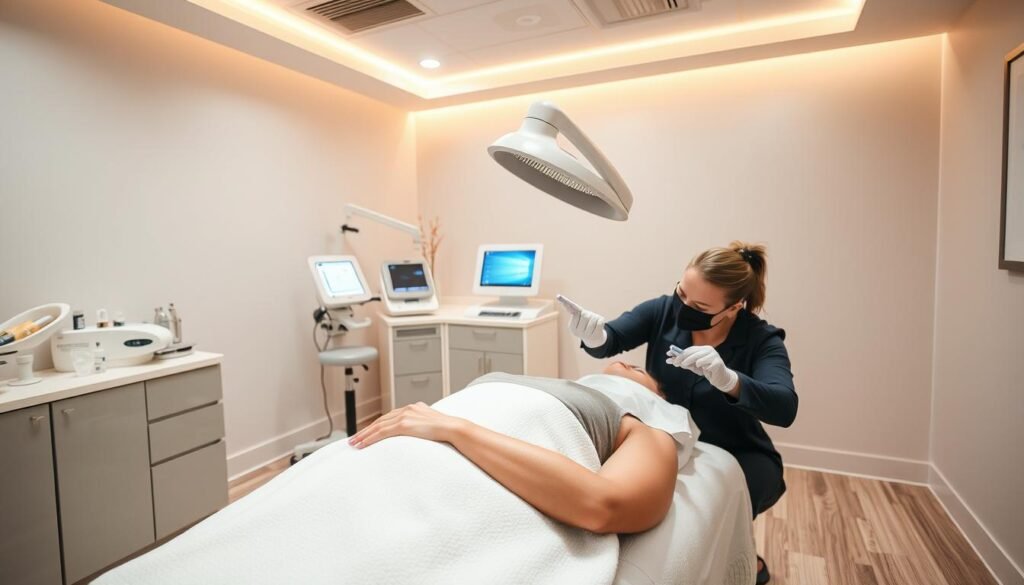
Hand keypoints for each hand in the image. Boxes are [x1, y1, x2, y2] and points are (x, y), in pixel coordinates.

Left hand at [348, 402, 465, 448]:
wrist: (454, 428)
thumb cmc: (448, 430)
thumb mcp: (433, 424)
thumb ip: (423, 426)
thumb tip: (421, 433)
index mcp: (414, 408)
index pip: (390, 417)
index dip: (377, 425)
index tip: (368, 432)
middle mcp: (408, 409)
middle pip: (381, 420)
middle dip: (366, 430)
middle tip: (354, 439)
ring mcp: (405, 415)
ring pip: (378, 426)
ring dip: (364, 435)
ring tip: (354, 443)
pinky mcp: (404, 424)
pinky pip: (382, 432)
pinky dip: (370, 438)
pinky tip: (363, 444)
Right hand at [557, 294, 607, 347]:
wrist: (594, 339)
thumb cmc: (586, 324)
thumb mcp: (579, 317)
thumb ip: (574, 310)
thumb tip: (566, 304)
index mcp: (572, 327)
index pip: (572, 313)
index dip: (566, 302)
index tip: (558, 296)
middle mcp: (577, 332)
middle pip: (585, 315)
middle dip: (589, 314)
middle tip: (589, 319)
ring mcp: (586, 335)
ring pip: (594, 318)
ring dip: (596, 318)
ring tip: (593, 323)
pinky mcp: (596, 336)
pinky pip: (600, 322)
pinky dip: (601, 320)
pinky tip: (598, 325)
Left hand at [666, 345, 738, 393]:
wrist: (720, 378)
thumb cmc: (706, 370)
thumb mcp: (693, 366)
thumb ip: (684, 363)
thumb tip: (671, 360)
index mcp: (703, 349)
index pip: (689, 350)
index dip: (679, 353)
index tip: (669, 355)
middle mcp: (709, 350)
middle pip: (693, 353)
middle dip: (683, 358)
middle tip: (676, 362)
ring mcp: (714, 356)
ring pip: (699, 358)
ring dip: (692, 362)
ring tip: (689, 366)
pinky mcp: (718, 363)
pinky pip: (707, 365)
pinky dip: (704, 367)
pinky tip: (703, 368)